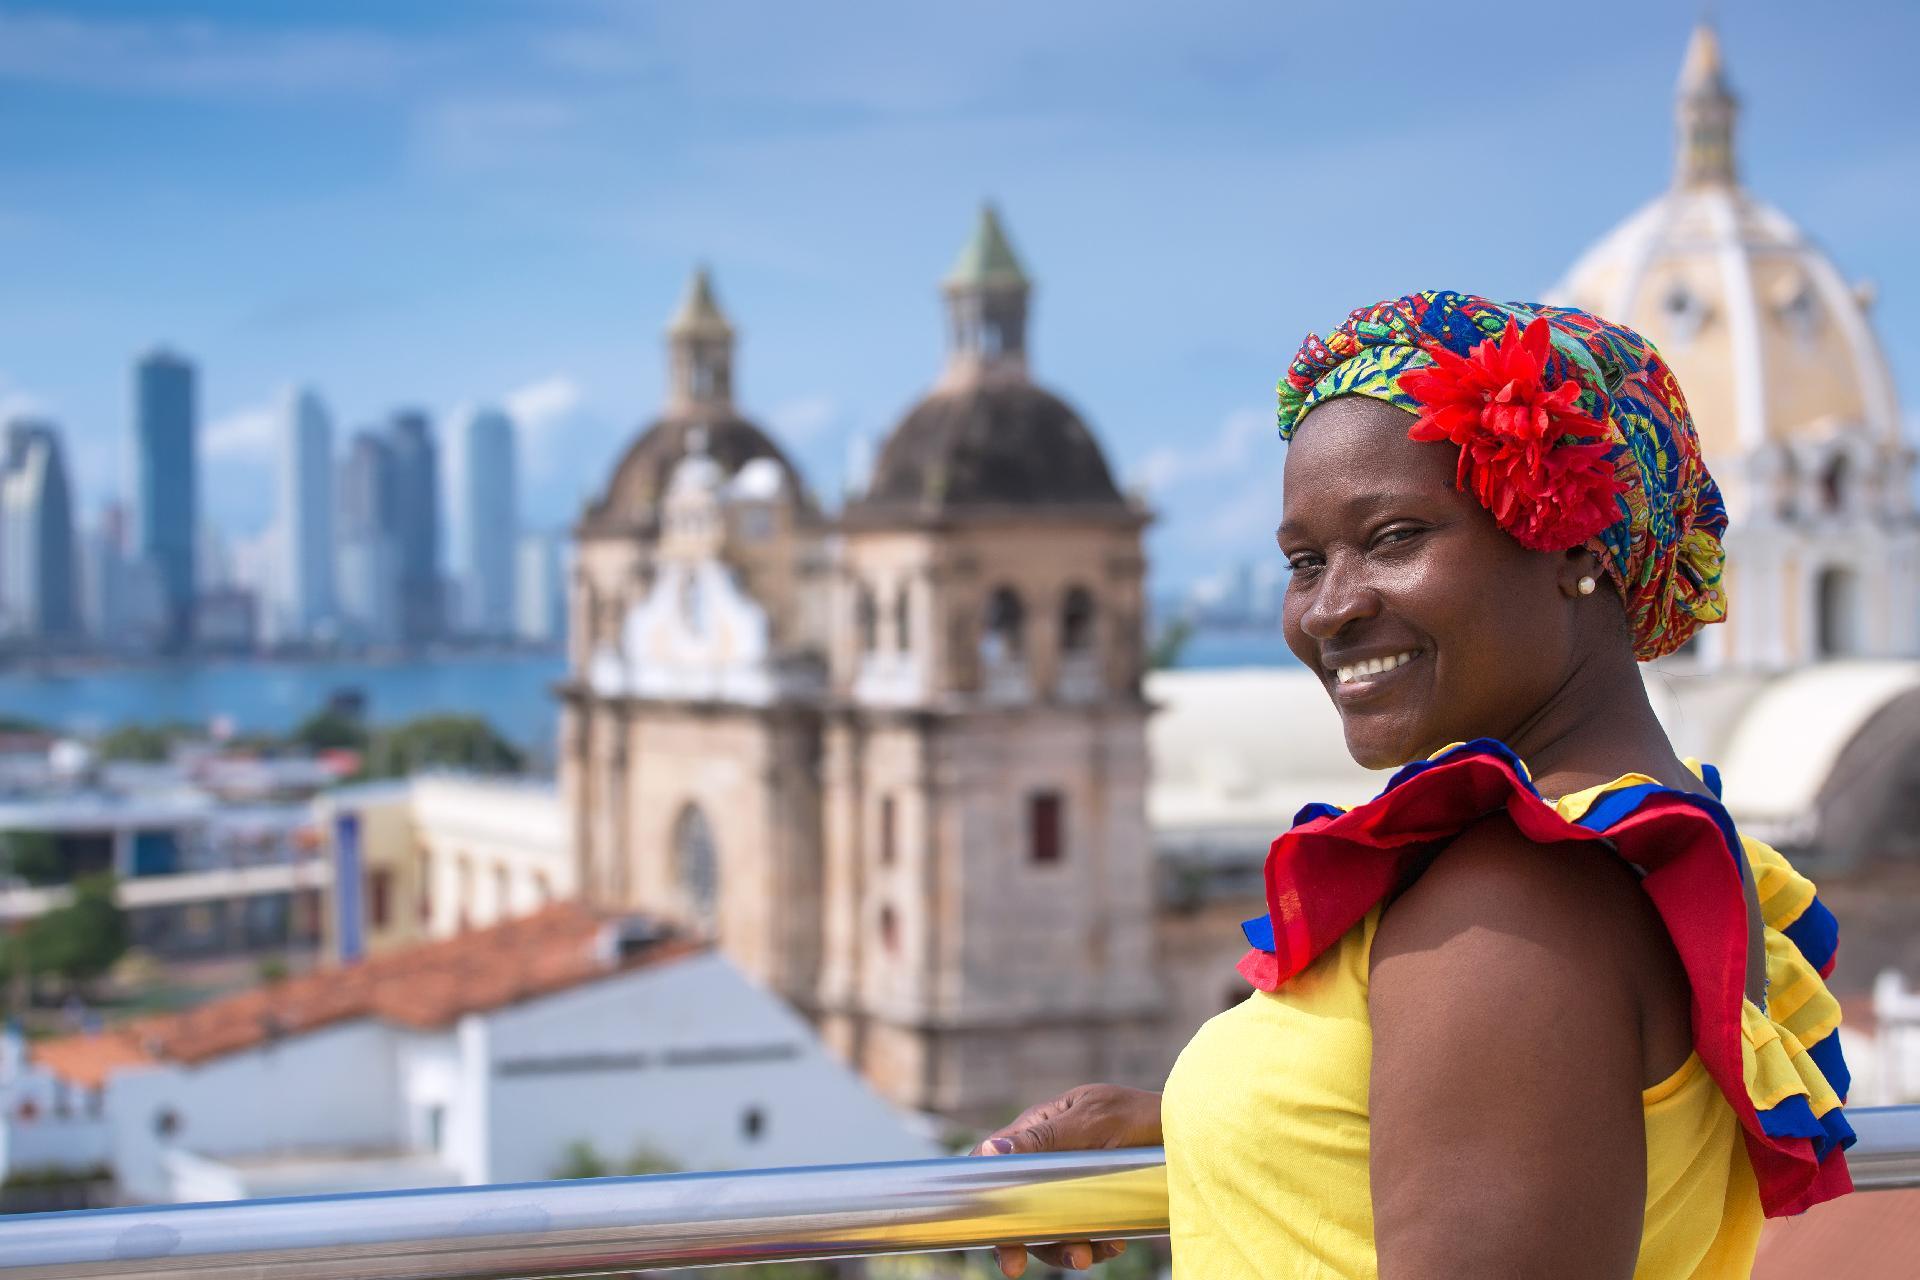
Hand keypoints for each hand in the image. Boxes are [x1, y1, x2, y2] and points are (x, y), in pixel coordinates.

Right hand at [970, 1083, 1161, 1275]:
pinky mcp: (1101, 1205)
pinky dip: (1096, 1245)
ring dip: (1064, 1247)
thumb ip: (1044, 1137)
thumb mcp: (1092, 1119)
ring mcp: (1076, 1184)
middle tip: (1016, 1266)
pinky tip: (1115, 1242)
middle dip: (1022, 1238)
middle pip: (1018, 1206)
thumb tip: (990, 1151)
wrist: (1195, 1134)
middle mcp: (1052, 1159)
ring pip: (1051, 1227)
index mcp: (1041, 1129)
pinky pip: (1086, 1235)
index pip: (995, 1164)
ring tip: (1088, 1255)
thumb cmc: (1142, 1114)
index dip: (983, 1199)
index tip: (990, 1234)